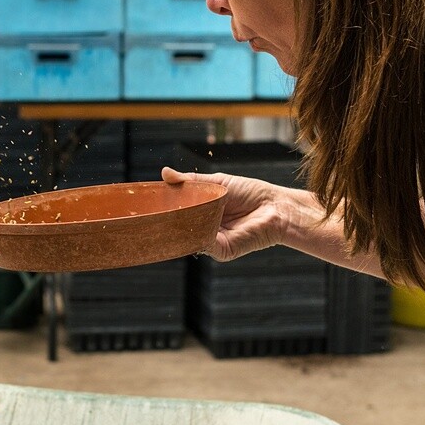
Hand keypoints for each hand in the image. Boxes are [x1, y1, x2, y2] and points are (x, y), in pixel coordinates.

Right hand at [161, 166, 287, 260]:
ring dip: (179, 226)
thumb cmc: (251, 193)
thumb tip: (164, 173)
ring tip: (167, 214)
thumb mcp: (216, 182)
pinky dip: (194, 235)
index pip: (180, 212)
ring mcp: (212, 240)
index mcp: (204, 212)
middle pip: (181, 225)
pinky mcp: (221, 250)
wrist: (275, 207)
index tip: (150, 201)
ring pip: (189, 235)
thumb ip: (190, 180)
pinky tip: (189, 223)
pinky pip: (202, 244)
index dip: (166, 208)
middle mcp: (206, 228)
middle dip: (168, 218)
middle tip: (151, 210)